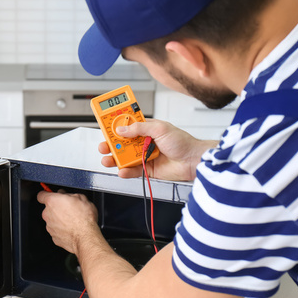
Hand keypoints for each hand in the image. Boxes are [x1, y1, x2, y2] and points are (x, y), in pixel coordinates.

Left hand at [36, 190, 99, 254]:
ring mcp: (49, 226)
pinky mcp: (54, 237)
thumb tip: (68, 195)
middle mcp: (47, 214)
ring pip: (52, 220)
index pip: (41, 195)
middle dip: (57, 208)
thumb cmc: (84, 218)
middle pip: (48, 209)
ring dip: (60, 220)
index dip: (47, 194)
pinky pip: (56, 231)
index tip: (51, 196)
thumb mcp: (81, 198)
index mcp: (52, 201)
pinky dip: (62, 230)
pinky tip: (72, 229)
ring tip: (72, 221)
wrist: (85, 236)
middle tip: (69, 209)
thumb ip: (70, 194)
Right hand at [99, 119, 217, 180]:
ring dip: (115, 159)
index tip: (106, 127)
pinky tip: (122, 171)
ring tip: (108, 160)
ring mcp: (145, 156)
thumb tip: (122, 129)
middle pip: (123, 143)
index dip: (116, 126)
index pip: (127, 126)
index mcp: (147, 129)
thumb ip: (139, 128)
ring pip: (125, 158)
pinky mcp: (148, 169)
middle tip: (104, 146)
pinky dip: (126, 172)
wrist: (193, 160)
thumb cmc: (182, 142)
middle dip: (112, 144)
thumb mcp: (160, 128)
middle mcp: (144, 142)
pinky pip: (133, 171)